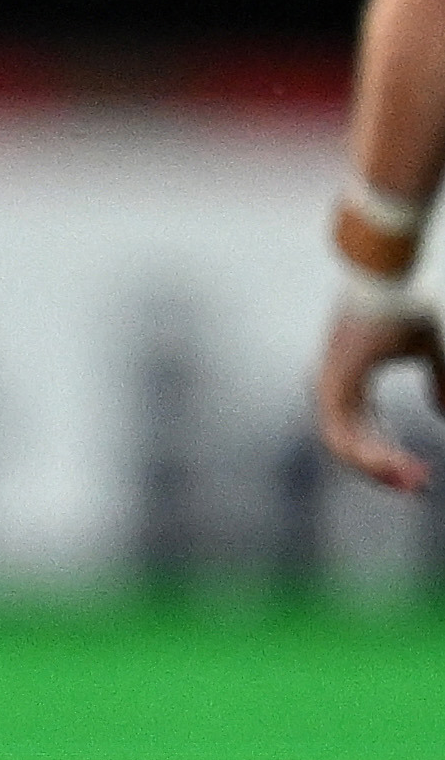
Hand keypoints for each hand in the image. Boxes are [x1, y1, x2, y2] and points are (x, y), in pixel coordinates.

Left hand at [320, 302, 444, 491]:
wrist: (391, 273)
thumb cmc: (409, 302)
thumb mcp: (432, 349)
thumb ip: (442, 379)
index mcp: (350, 383)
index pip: (366, 432)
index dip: (391, 455)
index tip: (419, 474)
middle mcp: (334, 389)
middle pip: (354, 444)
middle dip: (388, 469)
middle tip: (419, 486)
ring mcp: (327, 388)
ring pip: (346, 446)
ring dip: (379, 466)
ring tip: (413, 480)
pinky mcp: (328, 387)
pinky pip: (339, 434)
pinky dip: (365, 453)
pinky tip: (390, 466)